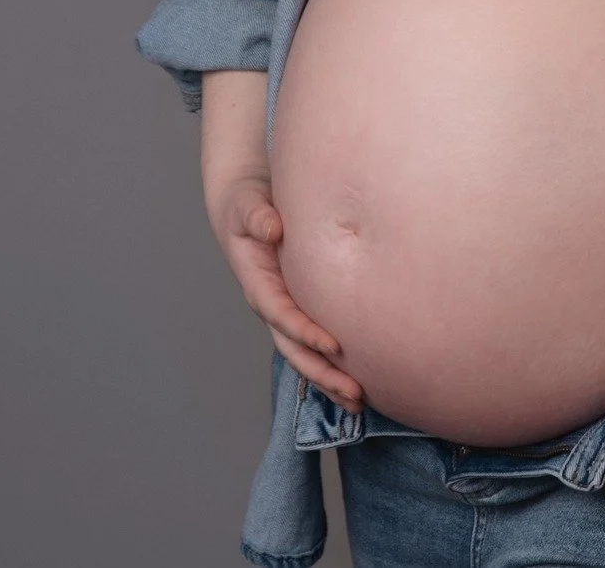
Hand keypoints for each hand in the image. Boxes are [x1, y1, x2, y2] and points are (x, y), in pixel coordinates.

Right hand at [209, 171, 363, 411]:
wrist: (245, 203)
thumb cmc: (247, 202)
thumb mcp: (247, 204)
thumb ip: (257, 216)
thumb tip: (271, 229)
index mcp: (258, 281)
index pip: (281, 313)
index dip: (304, 331)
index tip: (333, 345)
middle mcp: (271, 302)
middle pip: (294, 348)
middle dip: (322, 373)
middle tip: (354, 392)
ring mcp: (285, 308)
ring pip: (305, 353)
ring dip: (329, 378)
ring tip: (360, 402)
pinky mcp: (299, 305)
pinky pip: (314, 340)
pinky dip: (332, 362)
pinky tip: (358, 378)